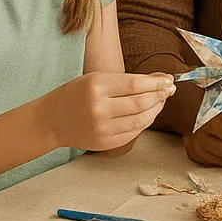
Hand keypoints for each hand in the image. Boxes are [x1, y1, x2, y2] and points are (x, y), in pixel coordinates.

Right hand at [46, 73, 174, 151]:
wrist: (52, 120)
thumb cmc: (76, 94)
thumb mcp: (97, 78)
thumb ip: (128, 79)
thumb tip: (161, 77)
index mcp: (97, 87)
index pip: (136, 84)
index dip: (157, 82)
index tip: (169, 79)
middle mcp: (100, 109)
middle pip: (141, 102)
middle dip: (161, 95)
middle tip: (170, 89)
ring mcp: (102, 129)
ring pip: (141, 120)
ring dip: (156, 109)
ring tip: (161, 100)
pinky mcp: (105, 143)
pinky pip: (134, 133)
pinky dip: (145, 122)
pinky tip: (149, 113)